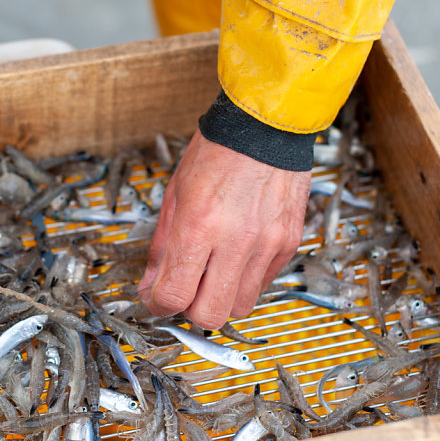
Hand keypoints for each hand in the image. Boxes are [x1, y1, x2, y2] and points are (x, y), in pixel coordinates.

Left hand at [139, 129, 310, 328]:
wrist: (266, 125)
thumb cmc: (218, 152)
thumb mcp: (175, 195)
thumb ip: (161, 247)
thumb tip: (151, 287)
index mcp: (199, 224)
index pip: (174, 295)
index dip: (159, 306)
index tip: (157, 299)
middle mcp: (235, 239)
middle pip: (210, 315)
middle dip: (191, 311)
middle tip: (187, 290)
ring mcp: (266, 244)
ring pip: (240, 307)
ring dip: (222, 298)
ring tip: (214, 273)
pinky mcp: (288, 243)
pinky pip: (263, 284)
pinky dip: (246, 281)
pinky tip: (237, 257)